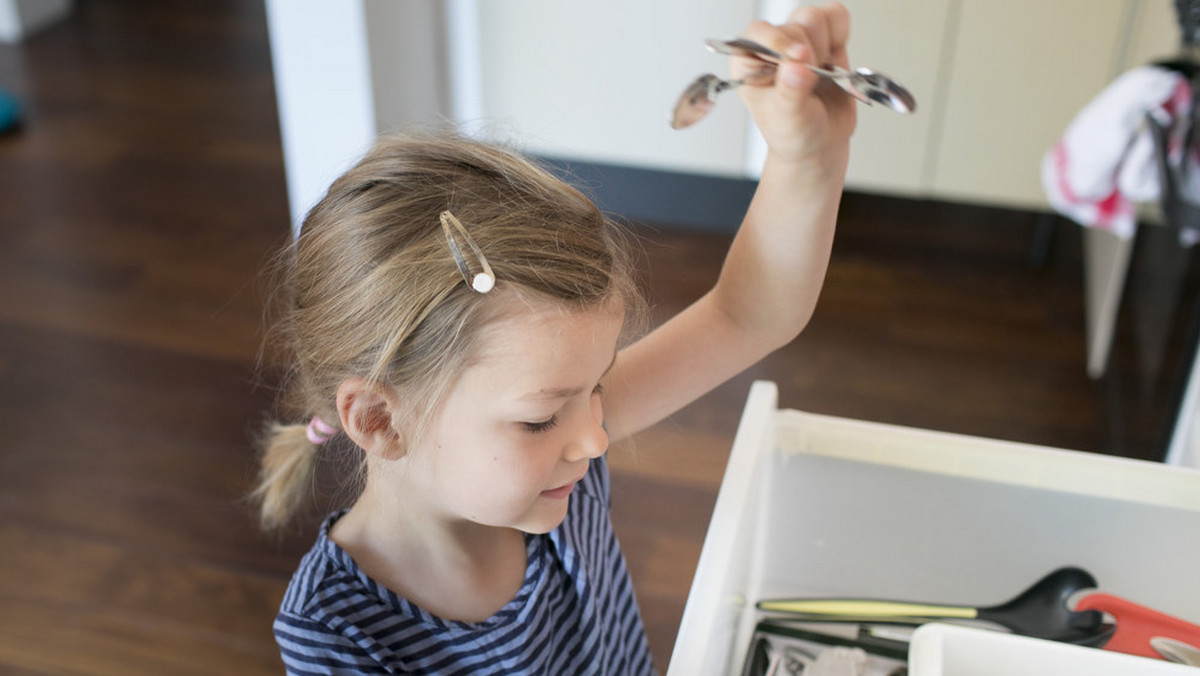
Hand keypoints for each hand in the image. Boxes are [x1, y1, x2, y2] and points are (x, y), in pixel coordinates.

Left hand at [734, 2, 855, 167]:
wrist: (819, 144)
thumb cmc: (793, 133)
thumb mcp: (788, 119)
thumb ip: (791, 93)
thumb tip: (796, 68)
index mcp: (749, 63)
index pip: (758, 33)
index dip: (779, 41)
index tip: (799, 58)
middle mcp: (772, 47)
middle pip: (795, 24)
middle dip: (810, 53)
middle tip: (811, 81)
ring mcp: (800, 41)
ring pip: (815, 17)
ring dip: (824, 45)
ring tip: (821, 73)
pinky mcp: (825, 40)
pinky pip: (836, 17)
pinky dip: (841, 34)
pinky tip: (834, 59)